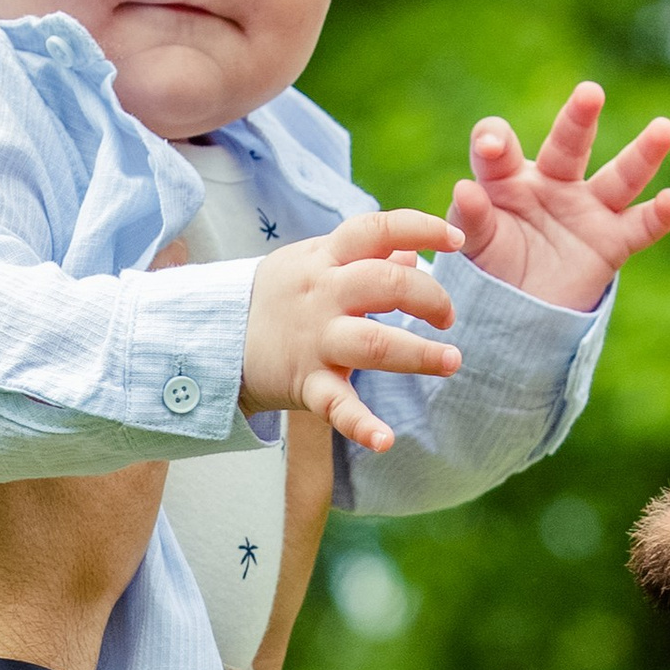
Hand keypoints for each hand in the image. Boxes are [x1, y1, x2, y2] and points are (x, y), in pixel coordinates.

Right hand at [240, 208, 463, 455]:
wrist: (212, 336)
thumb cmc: (278, 296)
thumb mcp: (315, 262)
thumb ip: (364, 255)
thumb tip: (414, 251)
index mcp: (326, 258)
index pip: (377, 230)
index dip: (421, 228)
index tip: (457, 239)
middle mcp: (323, 294)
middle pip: (384, 282)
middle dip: (429, 296)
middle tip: (448, 316)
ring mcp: (315, 340)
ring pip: (373, 342)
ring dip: (418, 354)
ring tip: (451, 361)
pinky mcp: (305, 383)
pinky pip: (336, 406)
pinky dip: (361, 425)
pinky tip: (385, 440)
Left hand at [446, 84, 669, 309]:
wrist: (518, 309)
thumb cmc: (492, 264)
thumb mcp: (473, 242)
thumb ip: (471, 218)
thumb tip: (465, 189)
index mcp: (508, 176)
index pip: (502, 147)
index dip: (495, 141)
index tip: (492, 147)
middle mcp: (553, 182)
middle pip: (568, 145)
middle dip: (579, 119)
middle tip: (589, 93)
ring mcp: (587, 209)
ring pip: (619, 177)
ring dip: (643, 154)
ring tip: (664, 129)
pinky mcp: (612, 241)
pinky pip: (640, 227)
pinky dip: (658, 216)